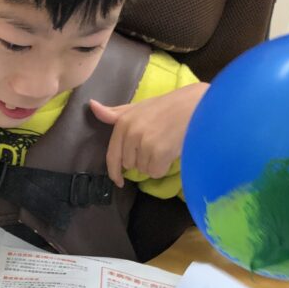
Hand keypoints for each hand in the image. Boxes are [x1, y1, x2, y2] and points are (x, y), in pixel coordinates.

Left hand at [90, 82, 206, 187]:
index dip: (115, 172)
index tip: (119, 181)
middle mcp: (131, 133)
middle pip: (130, 165)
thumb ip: (115, 112)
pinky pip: (155, 172)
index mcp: (123, 122)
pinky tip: (171, 152)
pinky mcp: (159, 153)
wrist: (196, 106)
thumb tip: (92, 106)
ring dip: (154, 163)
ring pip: (144, 169)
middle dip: (142, 160)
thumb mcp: (139, 107)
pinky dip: (164, 166)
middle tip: (157, 144)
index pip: (112, 156)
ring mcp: (145, 143)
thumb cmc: (168, 107)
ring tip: (166, 145)